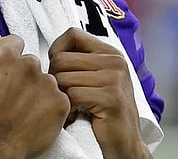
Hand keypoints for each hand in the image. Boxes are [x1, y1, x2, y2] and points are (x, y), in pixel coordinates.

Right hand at [0, 35, 69, 158]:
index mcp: (5, 57)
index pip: (16, 41)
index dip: (12, 54)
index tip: (10, 66)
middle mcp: (29, 66)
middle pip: (32, 62)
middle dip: (25, 75)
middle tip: (15, 95)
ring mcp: (47, 83)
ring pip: (46, 80)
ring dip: (38, 91)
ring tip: (24, 110)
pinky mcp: (60, 102)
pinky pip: (58, 98)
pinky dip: (50, 107)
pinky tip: (36, 117)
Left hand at [48, 27, 149, 158]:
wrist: (125, 143)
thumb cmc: (104, 112)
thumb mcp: (97, 79)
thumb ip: (82, 62)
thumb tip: (52, 51)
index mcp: (111, 53)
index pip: (73, 34)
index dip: (57, 51)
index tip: (58, 70)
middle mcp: (116, 62)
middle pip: (62, 59)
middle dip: (54, 80)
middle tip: (63, 96)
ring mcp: (115, 79)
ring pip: (63, 78)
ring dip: (60, 97)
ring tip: (71, 107)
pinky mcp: (111, 99)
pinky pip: (72, 96)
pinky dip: (67, 109)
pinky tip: (75, 116)